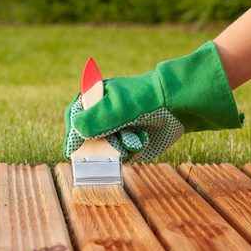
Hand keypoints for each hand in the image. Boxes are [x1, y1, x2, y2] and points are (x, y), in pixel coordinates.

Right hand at [63, 41, 243, 162]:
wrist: (178, 105)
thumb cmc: (145, 100)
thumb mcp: (117, 108)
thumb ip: (94, 119)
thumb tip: (76, 131)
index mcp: (94, 98)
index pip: (74, 117)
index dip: (72, 134)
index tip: (73, 151)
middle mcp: (103, 114)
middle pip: (88, 137)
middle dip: (100, 144)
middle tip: (114, 144)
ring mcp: (116, 127)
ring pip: (105, 148)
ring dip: (119, 146)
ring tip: (135, 137)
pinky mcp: (129, 139)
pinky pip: (121, 153)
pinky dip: (131, 149)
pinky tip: (142, 138)